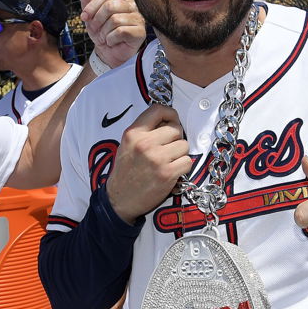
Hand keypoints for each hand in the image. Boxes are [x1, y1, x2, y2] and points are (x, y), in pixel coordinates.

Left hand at [73, 0, 144, 68]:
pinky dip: (111, 39)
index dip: (92, 7)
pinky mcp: (140, 32)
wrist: (108, 51)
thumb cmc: (101, 29)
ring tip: (105, 37)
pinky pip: (120, 32)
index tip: (85, 17)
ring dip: (104, 32)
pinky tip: (112, 41)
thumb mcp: (90, 10)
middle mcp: (133, 5)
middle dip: (97, 22)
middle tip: (97, 30)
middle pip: (110, 7)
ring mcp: (139, 18)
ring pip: (115, 20)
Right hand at [106, 104, 190, 222]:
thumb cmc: (126, 171)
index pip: (158, 110)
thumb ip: (145, 131)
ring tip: (168, 161)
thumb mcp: (127, 144)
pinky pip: (187, 162)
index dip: (170, 114)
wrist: (120, 199)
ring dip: (180, 154)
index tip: (172, 121)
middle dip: (176, 138)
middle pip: (176, 129)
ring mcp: (156, 158)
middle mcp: (144, 143)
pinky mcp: (167, 173)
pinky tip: (172, 171)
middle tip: (168, 148)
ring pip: (184, 145)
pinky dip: (183, 167)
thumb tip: (169, 121)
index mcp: (133, 133)